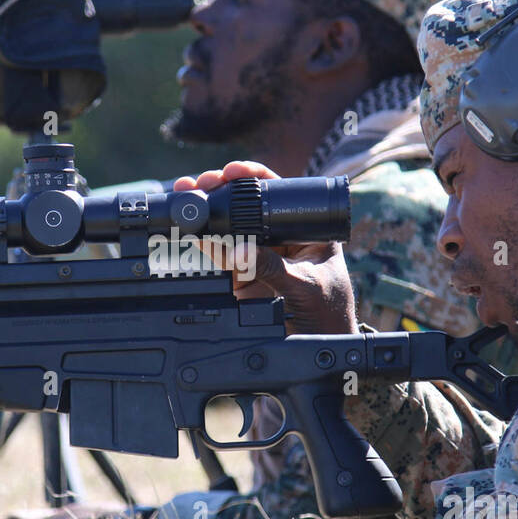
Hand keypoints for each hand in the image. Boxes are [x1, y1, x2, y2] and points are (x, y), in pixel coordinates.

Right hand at [174, 161, 357, 335]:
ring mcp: (261, 255)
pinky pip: (221, 255)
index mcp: (307, 229)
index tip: (232, 172)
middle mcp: (282, 236)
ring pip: (230, 227)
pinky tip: (192, 232)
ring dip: (208, 211)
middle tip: (202, 182)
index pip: (279, 193)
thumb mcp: (305, 286)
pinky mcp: (243, 276)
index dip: (254, 177)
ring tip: (188, 196)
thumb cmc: (329, 314)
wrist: (322, 346)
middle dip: (222, 189)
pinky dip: (204, 243)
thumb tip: (239, 250)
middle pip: (248, 204)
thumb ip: (272, 268)